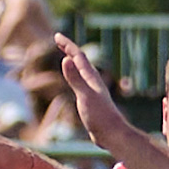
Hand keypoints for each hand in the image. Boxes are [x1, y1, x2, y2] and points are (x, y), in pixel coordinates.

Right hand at [53, 33, 134, 151]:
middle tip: (58, 40)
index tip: (56, 36)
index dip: (67, 45)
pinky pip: (80, 81)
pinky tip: (74, 80)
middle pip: (80, 60)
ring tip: (65, 56)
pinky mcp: (91, 100)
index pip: (77, 56)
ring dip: (72, 61)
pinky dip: (74, 76)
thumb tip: (65, 59)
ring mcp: (92, 90)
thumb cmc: (99, 115)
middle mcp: (92, 80)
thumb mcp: (85, 96)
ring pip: (81, 70)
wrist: (111, 133)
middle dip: (69, 49)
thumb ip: (75, 78)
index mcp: (91, 77)